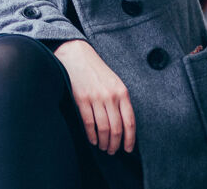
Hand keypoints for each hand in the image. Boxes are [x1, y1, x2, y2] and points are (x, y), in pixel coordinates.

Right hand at [53, 39, 136, 154]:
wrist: (77, 56)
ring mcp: (96, 98)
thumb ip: (120, 100)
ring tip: (104, 147)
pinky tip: (93, 140)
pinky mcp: (82, 100)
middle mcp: (111, 96)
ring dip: (104, 142)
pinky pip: (89, 123)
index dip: (130, 139)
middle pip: (117, 128)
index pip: (130, 121)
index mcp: (122, 92)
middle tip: (113, 151)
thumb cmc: (96, 70)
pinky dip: (92, 135)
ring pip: (103, 128)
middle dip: (116, 144)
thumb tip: (124, 124)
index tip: (128, 149)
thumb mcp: (114, 82)